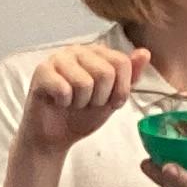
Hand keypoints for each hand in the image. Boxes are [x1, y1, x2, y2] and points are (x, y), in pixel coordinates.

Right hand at [16, 42, 149, 155]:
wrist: (55, 136)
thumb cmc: (82, 115)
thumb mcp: (113, 98)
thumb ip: (130, 76)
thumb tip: (144, 52)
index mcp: (97, 53)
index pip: (122, 63)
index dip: (120, 90)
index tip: (109, 101)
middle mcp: (78, 50)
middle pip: (105, 72)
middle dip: (100, 98)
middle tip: (88, 103)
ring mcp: (58, 58)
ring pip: (84, 82)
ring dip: (81, 102)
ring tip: (73, 102)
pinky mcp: (41, 71)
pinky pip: (63, 89)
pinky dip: (64, 103)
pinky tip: (58, 102)